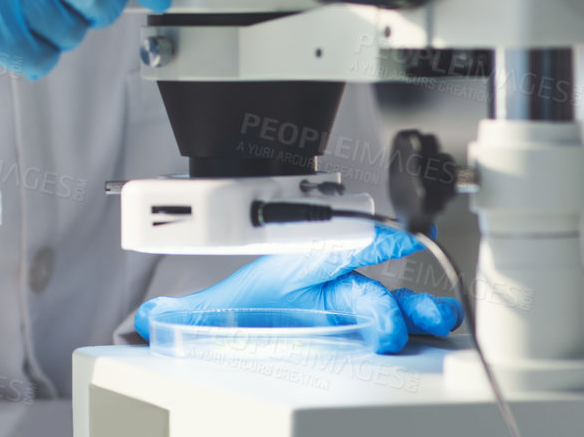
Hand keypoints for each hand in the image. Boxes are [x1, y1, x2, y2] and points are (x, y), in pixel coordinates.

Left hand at [134, 223, 462, 353]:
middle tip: (390, 332)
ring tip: (438, 326)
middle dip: (387, 306)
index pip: (341, 245)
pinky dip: (425, 335)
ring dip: (421, 314)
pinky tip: (440, 343)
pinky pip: (408, 329)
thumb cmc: (254, 302)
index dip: (371, 241)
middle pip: (370, 287)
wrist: (266, 316)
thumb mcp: (219, 310)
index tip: (397, 243)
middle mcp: (339, 281)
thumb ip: (184, 315)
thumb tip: (144, 322)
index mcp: (306, 265)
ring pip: (400, 305)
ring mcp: (361, 306)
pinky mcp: (374, 331)